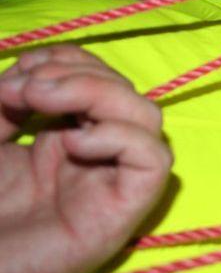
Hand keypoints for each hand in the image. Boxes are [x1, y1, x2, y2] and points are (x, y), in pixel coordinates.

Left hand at [0, 45, 171, 272]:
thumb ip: (5, 102)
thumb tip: (32, 78)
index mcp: (63, 137)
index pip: (97, 77)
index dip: (65, 61)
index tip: (13, 78)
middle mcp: (97, 157)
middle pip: (126, 91)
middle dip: (77, 74)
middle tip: (24, 91)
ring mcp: (113, 183)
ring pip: (148, 117)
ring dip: (97, 95)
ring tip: (43, 104)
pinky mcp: (125, 211)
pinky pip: (153, 160)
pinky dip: (119, 138)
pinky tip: (73, 145)